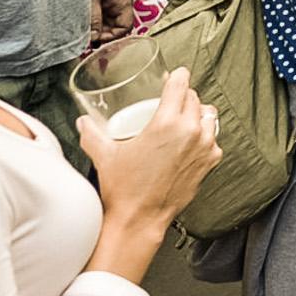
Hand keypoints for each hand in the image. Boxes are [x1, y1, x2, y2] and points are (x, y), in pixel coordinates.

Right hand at [82, 68, 221, 244]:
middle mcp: (191, 130)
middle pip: (194, 98)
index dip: (178, 77)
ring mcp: (204, 146)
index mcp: (167, 122)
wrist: (140, 219)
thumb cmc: (123, 188)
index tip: (174, 77)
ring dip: (197, 114)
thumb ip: (91, 133)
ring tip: (182, 120)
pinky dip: (204, 136)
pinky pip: (213, 139)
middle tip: (170, 102)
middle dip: (183, 96)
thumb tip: (82, 121)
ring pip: (209, 116)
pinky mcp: (210, 161)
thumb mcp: (104, 155)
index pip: (181, 84)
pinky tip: (190, 142)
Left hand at [86, 0, 135, 40]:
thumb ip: (94, 20)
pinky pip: (108, 9)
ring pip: (112, 18)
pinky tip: (88, 14)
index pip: (125, 28)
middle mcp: (125, 0)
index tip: (96, 41)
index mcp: (124, 2)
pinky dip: (99, 15)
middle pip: (119, 25)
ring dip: (101, 23)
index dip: (112, 38)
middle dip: (105, 32)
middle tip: (88, 36)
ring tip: (86, 25)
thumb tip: (94, 39)